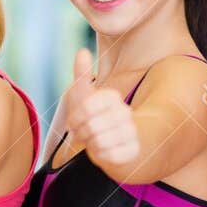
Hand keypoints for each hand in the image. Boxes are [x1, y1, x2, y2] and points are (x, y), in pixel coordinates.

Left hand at [64, 48, 138, 166]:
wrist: (109, 143)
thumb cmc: (92, 118)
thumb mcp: (83, 97)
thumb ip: (81, 75)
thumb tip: (82, 51)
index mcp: (112, 97)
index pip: (87, 106)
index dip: (75, 118)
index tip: (72, 123)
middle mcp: (125, 112)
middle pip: (91, 125)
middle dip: (81, 133)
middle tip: (81, 134)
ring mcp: (132, 132)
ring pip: (99, 141)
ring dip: (90, 144)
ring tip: (92, 141)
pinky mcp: (133, 150)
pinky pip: (108, 156)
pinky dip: (100, 156)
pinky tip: (103, 151)